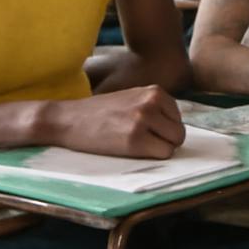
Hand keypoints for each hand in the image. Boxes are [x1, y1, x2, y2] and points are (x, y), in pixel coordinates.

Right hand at [48, 85, 185, 158]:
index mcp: (155, 91)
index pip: (178, 117)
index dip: (165, 129)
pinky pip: (162, 154)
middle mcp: (152, 103)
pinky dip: (153, 157)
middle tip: (145, 143)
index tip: (149, 132)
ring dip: (160, 150)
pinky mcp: (134, 140)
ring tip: (138, 146)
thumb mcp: (133, 98)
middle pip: (179, 131)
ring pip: (173, 144)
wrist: (69, 119)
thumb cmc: (101, 112)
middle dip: (166, 141)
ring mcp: (144, 120)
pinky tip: (133, 151)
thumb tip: (175, 126)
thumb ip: (154, 106)